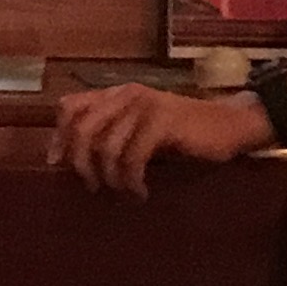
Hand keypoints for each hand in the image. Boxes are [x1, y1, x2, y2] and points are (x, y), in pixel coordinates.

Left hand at [48, 83, 266, 198]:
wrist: (230, 124)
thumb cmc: (185, 131)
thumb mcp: (142, 127)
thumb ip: (114, 132)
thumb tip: (76, 159)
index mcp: (118, 93)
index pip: (71, 107)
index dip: (59, 136)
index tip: (56, 164)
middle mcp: (127, 94)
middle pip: (82, 128)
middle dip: (81, 162)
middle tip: (92, 186)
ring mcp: (145, 106)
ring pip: (106, 147)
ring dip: (111, 178)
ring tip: (124, 192)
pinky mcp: (163, 122)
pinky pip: (132, 157)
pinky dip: (131, 180)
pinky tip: (140, 192)